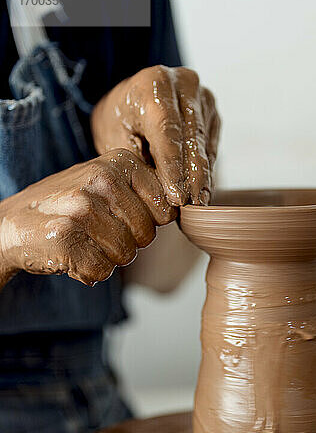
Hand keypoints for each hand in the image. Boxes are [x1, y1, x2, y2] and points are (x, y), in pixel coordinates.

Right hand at [0, 150, 175, 286]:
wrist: (11, 224)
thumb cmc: (65, 205)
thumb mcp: (105, 182)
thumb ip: (142, 190)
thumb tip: (182, 207)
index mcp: (119, 161)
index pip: (166, 207)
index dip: (147, 222)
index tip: (121, 217)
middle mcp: (101, 179)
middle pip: (147, 235)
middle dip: (127, 242)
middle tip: (96, 231)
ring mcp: (82, 209)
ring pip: (125, 255)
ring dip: (106, 257)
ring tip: (82, 240)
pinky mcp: (65, 238)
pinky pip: (102, 271)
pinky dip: (88, 271)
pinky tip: (71, 254)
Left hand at [91, 65, 219, 205]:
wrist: (132, 98)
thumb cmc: (120, 119)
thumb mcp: (115, 138)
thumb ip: (136, 161)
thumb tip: (160, 193)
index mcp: (153, 84)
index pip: (166, 131)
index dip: (173, 167)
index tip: (177, 197)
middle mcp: (182, 84)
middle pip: (191, 138)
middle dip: (192, 177)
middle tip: (191, 206)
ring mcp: (201, 96)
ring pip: (205, 144)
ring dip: (201, 177)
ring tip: (197, 204)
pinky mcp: (211, 111)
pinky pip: (211, 145)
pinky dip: (205, 169)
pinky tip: (200, 190)